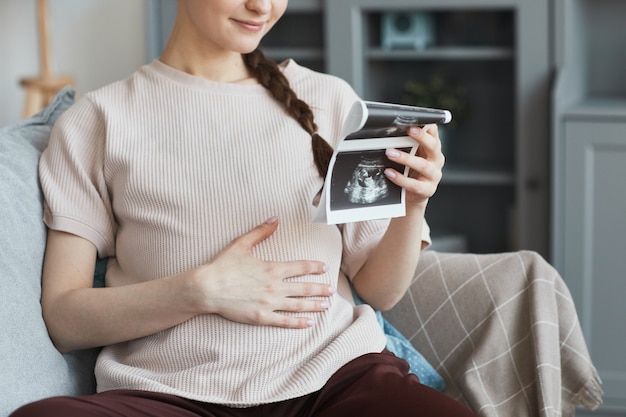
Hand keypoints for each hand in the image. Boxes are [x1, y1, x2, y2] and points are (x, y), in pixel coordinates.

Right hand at [190, 217, 334, 328]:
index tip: (324, 268)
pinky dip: (299, 322)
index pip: (300, 267)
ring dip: (314, 305)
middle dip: (321, 289)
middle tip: (332, 290)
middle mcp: (275, 286)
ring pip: (298, 305)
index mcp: (273, 268)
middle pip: (305, 288)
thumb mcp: (242, 244)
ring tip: (326, 305)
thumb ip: (261, 231)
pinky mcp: (262, 317)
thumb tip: (275, 218)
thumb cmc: (222, 266)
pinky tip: (309, 323)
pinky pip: (285, 321)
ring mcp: (270, 303)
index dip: (314, 267)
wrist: (207, 288)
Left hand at [383, 124, 444, 207]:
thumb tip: (391, 128)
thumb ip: (407, 142)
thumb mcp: (412, 154)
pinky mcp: (427, 190)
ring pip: (423, 165)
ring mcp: (434, 175)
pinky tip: (390, 173)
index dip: (427, 126)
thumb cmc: (411, 171)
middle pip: (433, 146)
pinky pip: (414, 184)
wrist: (412, 196)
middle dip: (421, 137)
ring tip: (390, 153)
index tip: (416, 120)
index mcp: (433, 148)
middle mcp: (436, 160)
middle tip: (409, 130)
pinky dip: (401, 179)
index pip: (434, 132)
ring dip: (406, 158)